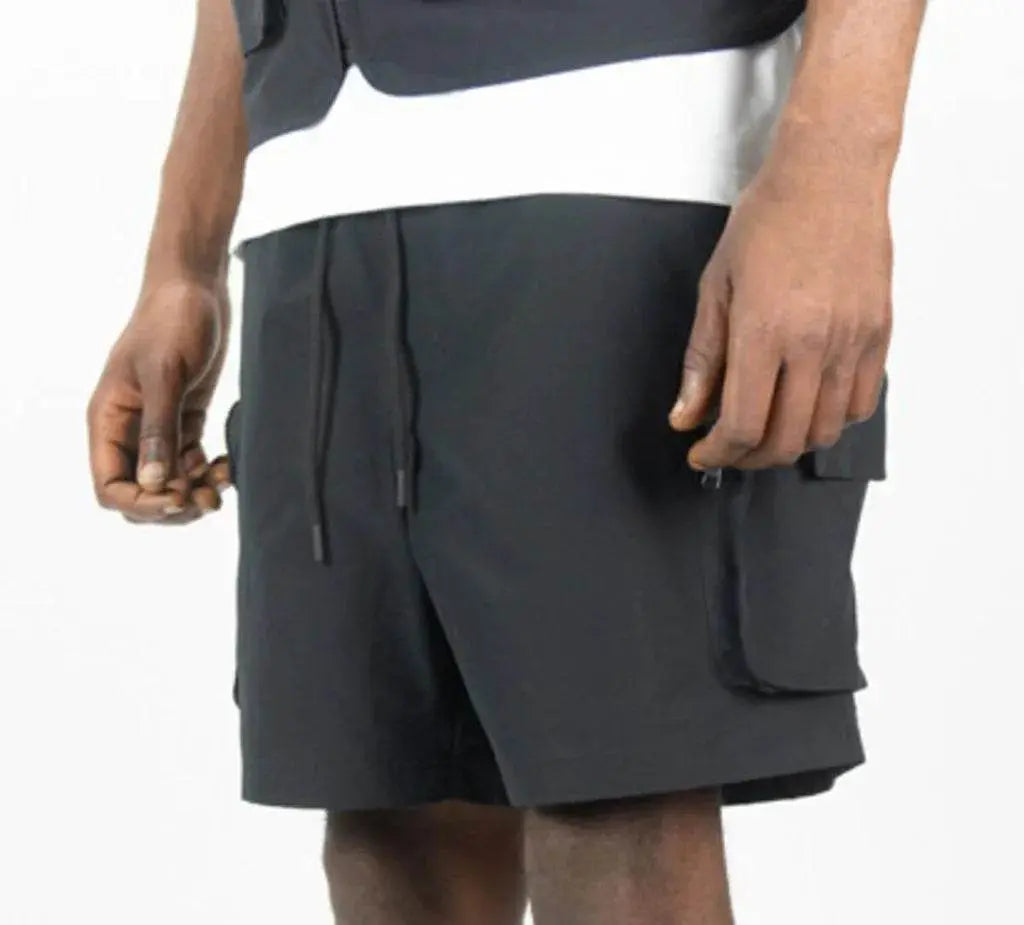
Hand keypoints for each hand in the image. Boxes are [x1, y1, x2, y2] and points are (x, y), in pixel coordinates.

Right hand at [88, 278, 232, 523]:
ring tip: (222, 483)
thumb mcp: (164, 374)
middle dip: (171, 505)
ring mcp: (158, 426)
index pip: (110, 487)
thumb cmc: (172, 321)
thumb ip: (160, 428)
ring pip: (169, 482)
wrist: (197, 288)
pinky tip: (229, 467)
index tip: (178, 498)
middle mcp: (130, 430)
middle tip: (205, 499)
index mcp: (109, 421)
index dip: (142, 503)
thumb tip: (155, 484)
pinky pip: (191, 462)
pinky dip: (208, 472)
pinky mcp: (186, 419)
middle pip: (141, 493)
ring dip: (194, 492)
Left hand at [668, 161, 892, 469]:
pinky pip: (860, 404)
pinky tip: (805, 406)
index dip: (717, 454)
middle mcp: (813, 344)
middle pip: (784, 441)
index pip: (741, 426)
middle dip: (748, 459)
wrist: (829, 175)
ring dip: (788, 444)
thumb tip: (686, 414)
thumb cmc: (769, 220)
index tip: (702, 454)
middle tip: (728, 449)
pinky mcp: (878, 335)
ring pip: (824, 431)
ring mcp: (852, 342)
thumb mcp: (715, 288)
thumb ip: (701, 360)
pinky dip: (829, 422)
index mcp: (764, 332)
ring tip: (765, 429)